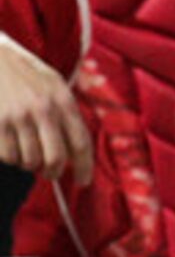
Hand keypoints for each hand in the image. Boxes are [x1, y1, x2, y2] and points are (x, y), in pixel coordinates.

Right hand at [0, 36, 89, 184]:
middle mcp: (42, 110)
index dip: (85, 167)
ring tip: (26, 150)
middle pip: (56, 159)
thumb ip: (68, 113)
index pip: (81, 143)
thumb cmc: (26, 74)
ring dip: (29, 163)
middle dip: (53, 172)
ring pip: (30, 161)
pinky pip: (8, 157)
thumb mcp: (54, 85)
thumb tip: (78, 151)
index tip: (84, 182)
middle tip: (50, 173)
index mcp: (63, 100)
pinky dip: (10, 157)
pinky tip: (10, 145)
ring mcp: (17, 117)